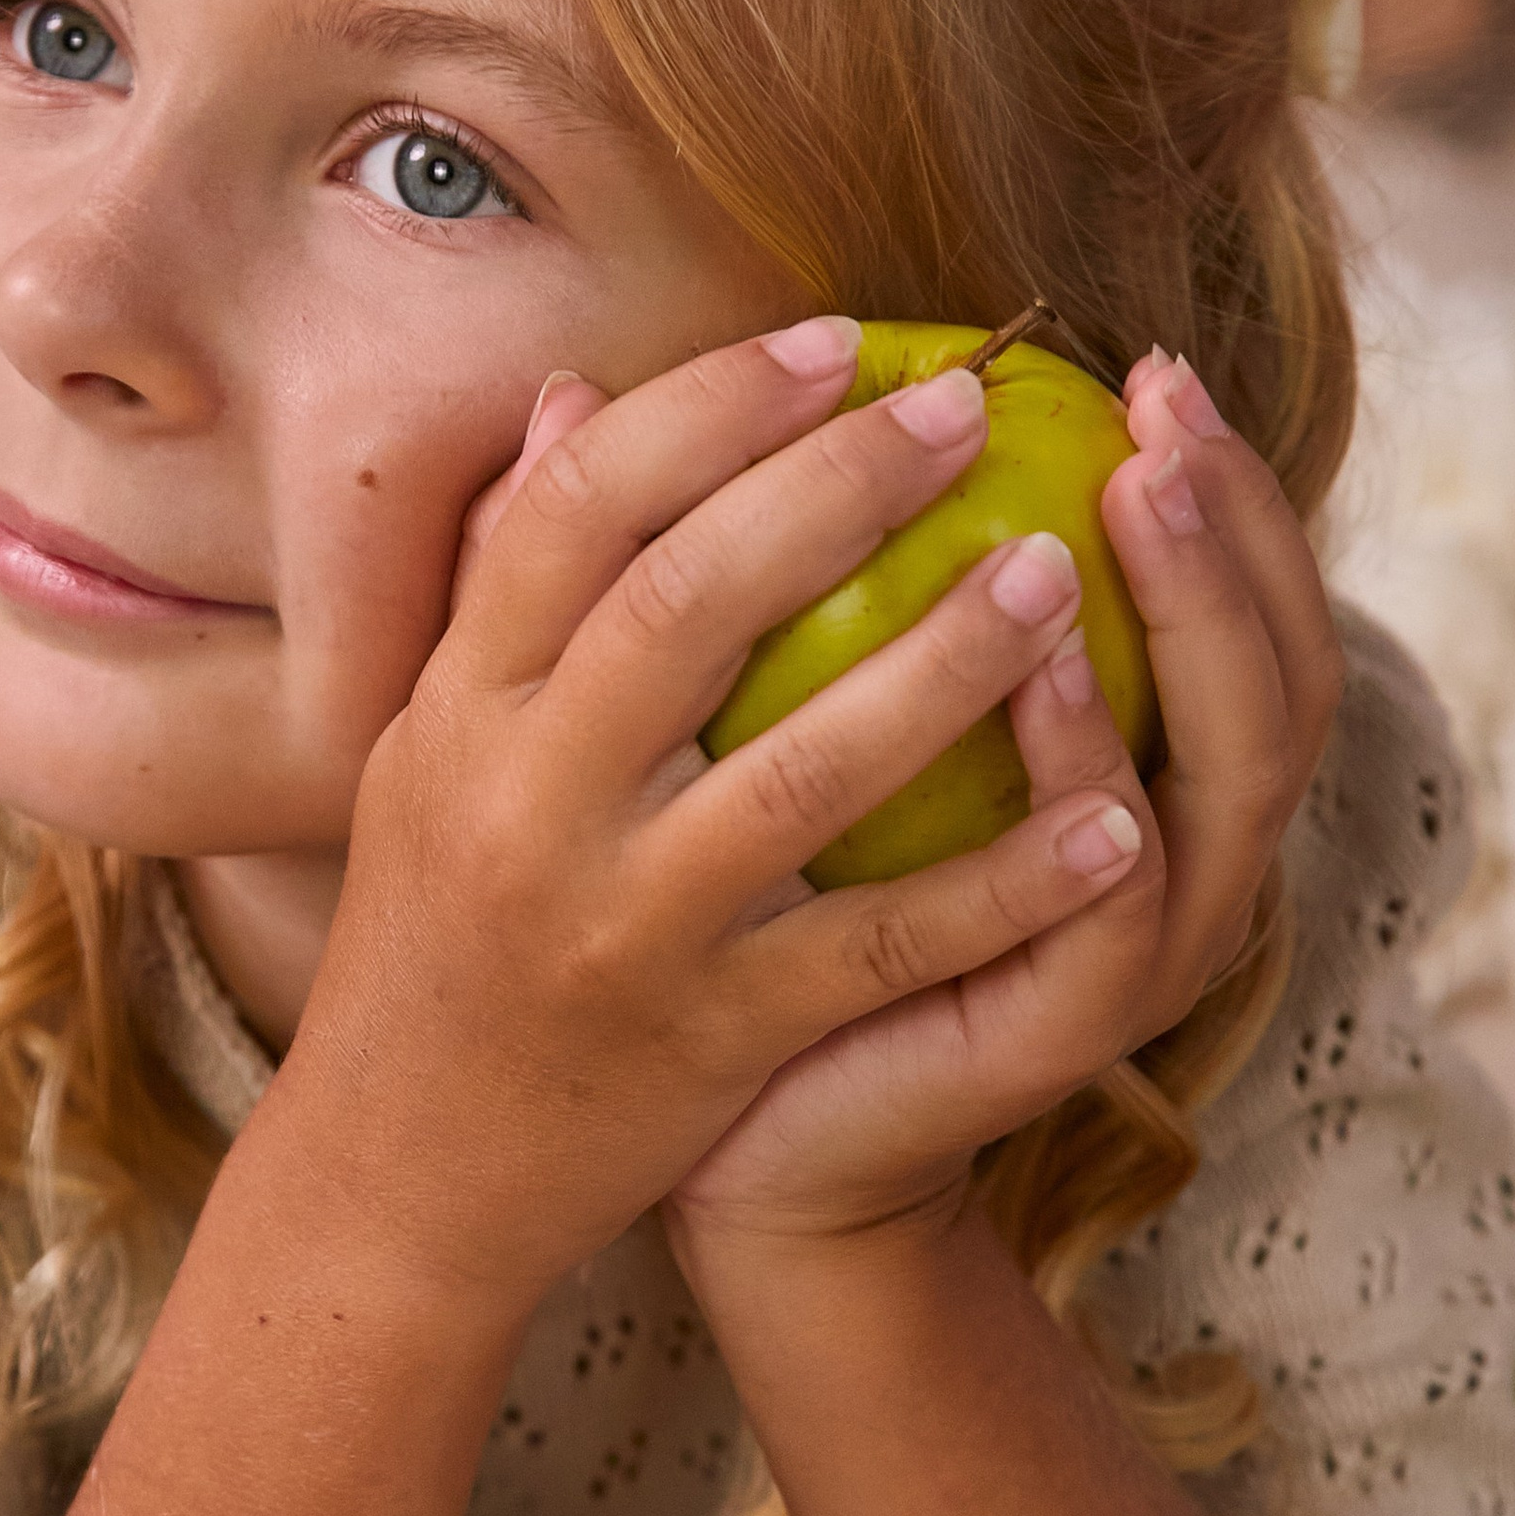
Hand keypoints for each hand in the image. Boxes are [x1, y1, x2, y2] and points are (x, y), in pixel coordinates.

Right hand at [279, 319, 1161, 1318]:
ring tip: (1057, 574)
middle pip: (684, 608)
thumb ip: (503, 580)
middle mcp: (529, 806)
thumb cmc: (438, 932)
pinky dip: (1003, 886)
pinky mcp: (713, 1038)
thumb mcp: (434, 749)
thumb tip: (578, 393)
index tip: (832, 342)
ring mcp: (625, 927)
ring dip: (944, 666)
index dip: (704, 411)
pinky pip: (880, 949)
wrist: (401, 1173)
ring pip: (802, 774)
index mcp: (460, 714)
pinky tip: (1113, 821)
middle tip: (967, 409)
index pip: (571, 518)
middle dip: (834, 493)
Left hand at [666, 347, 1343, 1260]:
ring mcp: (1138, 953)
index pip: (1239, 606)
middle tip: (1164, 408)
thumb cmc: (752, 924)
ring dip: (1194, 624)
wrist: (746, 1157)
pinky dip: (1091, 770)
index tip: (1136, 364)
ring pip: (1231, 771)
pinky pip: (1112, 894)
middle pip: (1279, 670)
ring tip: (1129, 499)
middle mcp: (1172, 858)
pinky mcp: (1069, 1030)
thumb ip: (749, 585)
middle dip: (1237, 527)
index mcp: (1135, 774)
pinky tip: (1046, 669)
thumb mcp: (765, 738)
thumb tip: (583, 397)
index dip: (1219, 487)